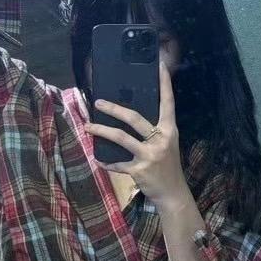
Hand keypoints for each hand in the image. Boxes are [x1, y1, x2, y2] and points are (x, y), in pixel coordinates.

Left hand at [86, 62, 189, 207]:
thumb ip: (154, 131)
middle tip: (98, 102)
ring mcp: (149, 155)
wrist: (173, 194)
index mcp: (169, 130)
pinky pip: (117, 164)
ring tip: (88, 126)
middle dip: (114, 109)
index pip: (168, 102)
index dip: (164, 84)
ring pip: (121, 138)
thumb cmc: (168, 167)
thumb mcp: (167, 145)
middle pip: (134, 118)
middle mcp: (160, 140)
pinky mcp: (139, 170)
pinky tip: (98, 159)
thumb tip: (131, 116)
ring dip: (101, 130)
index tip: (159, 66)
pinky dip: (106, 162)